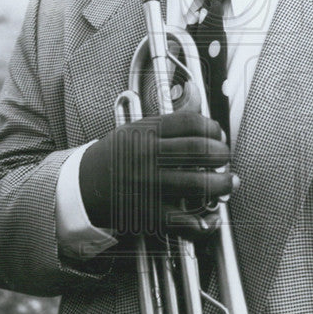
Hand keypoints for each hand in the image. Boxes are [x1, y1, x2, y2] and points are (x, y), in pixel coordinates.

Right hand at [78, 111, 236, 241]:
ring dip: (222, 184)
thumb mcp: (138, 128)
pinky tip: (212, 216)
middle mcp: (148, 158)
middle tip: (225, 157)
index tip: (218, 134)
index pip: (190, 122)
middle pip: (200, 151)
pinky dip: (205, 222)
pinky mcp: (150, 215)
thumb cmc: (117, 156)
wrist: (84, 187)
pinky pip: (185, 221)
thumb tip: (194, 91)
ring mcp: (149, 187)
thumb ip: (171, 116)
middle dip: (222, 154)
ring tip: (228, 182)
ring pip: (198, 184)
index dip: (213, 127)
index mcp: (146, 133)